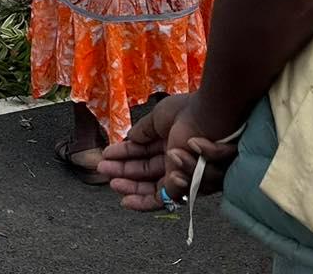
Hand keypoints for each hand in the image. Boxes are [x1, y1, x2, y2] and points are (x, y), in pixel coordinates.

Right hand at [101, 94, 182, 209]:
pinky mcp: (185, 185)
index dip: (124, 154)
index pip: (143, 152)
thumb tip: (129, 138)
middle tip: (103, 170)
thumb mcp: (159, 117)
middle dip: (123, 172)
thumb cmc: (188, 112)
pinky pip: (164, 198)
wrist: (209, 118)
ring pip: (152, 188)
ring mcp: (180, 173)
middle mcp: (175, 159)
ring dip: (131, 188)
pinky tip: (126, 196)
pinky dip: (144, 200)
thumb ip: (143, 130)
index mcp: (169, 141)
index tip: (107, 155)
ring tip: (113, 183)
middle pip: (145, 172)